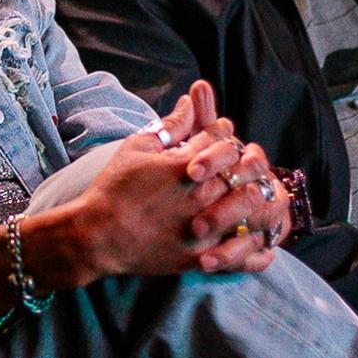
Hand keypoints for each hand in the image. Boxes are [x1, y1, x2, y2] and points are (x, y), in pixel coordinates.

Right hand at [69, 82, 284, 281]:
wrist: (97, 235)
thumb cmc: (114, 188)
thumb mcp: (137, 147)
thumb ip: (170, 126)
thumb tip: (191, 101)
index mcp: (187, 164)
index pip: (224, 140)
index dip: (225, 135)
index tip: (220, 137)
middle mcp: (202, 195)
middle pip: (244, 171)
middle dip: (245, 164)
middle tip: (240, 165)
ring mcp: (204, 228)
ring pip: (250, 209)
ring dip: (255, 200)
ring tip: (248, 197)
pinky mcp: (201, 256)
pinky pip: (241, 255)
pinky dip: (256, 251)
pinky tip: (260, 241)